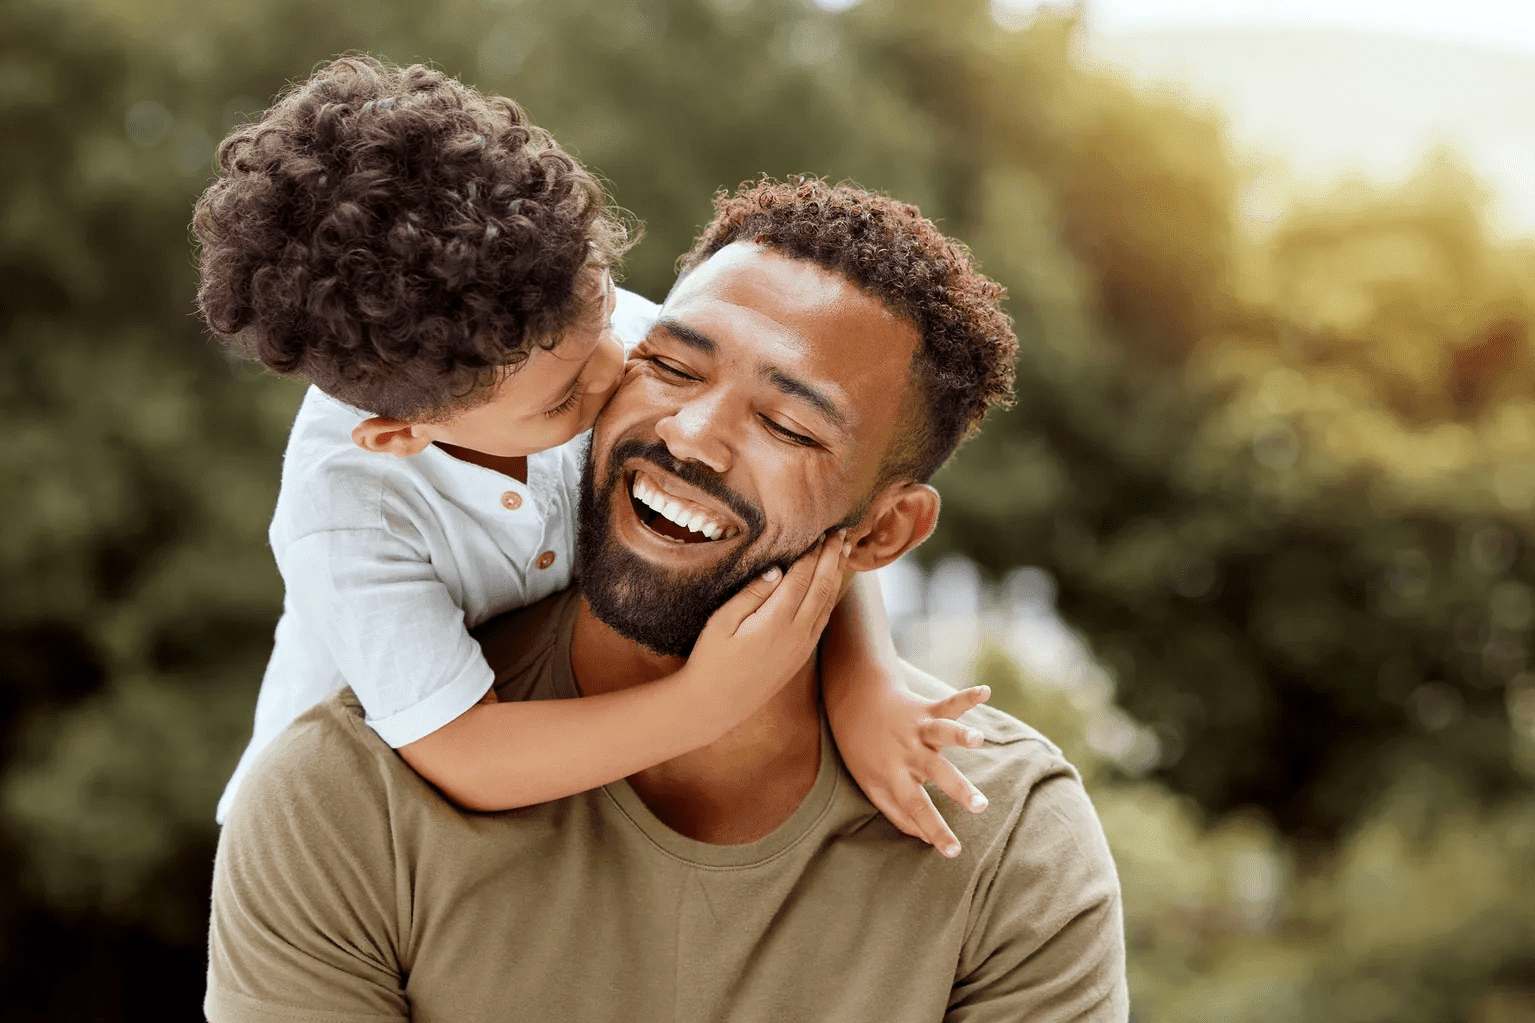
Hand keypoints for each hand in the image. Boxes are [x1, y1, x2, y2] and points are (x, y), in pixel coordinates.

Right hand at [682, 530, 850, 725]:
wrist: (716, 705)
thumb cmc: (711, 660)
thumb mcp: (722, 622)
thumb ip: (751, 594)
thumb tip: (778, 570)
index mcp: (776, 622)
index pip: (802, 578)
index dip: (813, 553)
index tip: (821, 531)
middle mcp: (797, 634)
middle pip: (822, 587)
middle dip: (833, 558)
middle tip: (842, 532)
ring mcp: (802, 647)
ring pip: (827, 603)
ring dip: (837, 575)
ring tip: (844, 551)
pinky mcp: (801, 656)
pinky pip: (823, 620)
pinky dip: (831, 596)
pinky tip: (831, 584)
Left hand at [832, 682, 992, 857]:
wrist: (853, 701)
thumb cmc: (864, 751)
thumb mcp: (871, 785)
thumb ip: (898, 813)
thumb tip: (926, 840)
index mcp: (895, 775)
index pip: (916, 809)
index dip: (935, 831)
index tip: (955, 852)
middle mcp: (909, 753)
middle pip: (936, 773)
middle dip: (959, 789)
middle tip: (980, 805)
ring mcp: (918, 729)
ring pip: (942, 733)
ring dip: (961, 735)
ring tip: (978, 739)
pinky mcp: (926, 709)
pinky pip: (948, 703)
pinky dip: (968, 697)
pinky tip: (986, 692)